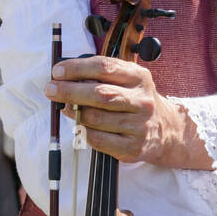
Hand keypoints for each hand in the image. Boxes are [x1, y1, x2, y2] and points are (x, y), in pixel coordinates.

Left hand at [45, 56, 211, 168]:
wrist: (165, 131)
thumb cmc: (136, 102)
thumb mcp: (128, 81)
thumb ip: (103, 76)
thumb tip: (66, 77)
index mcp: (139, 77)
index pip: (104, 68)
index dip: (77, 68)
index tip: (57, 71)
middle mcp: (141, 101)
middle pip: (99, 94)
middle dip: (69, 91)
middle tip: (50, 89)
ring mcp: (138, 126)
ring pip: (96, 118)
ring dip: (75, 113)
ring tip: (66, 108)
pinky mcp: (132, 147)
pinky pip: (98, 140)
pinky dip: (84, 132)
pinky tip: (81, 126)